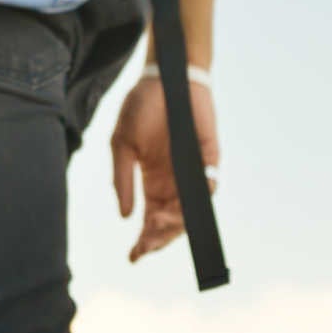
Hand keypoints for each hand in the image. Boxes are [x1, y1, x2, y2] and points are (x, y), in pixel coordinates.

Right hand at [110, 74, 218, 263]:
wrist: (166, 76)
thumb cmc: (140, 108)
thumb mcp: (121, 145)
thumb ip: (122, 179)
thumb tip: (125, 215)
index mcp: (151, 182)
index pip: (150, 219)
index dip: (144, 240)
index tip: (134, 256)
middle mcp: (174, 182)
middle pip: (170, 222)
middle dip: (158, 238)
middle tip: (146, 245)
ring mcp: (193, 172)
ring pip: (189, 211)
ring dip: (174, 225)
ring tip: (156, 227)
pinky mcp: (210, 158)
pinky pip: (208, 186)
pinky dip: (197, 201)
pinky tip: (179, 209)